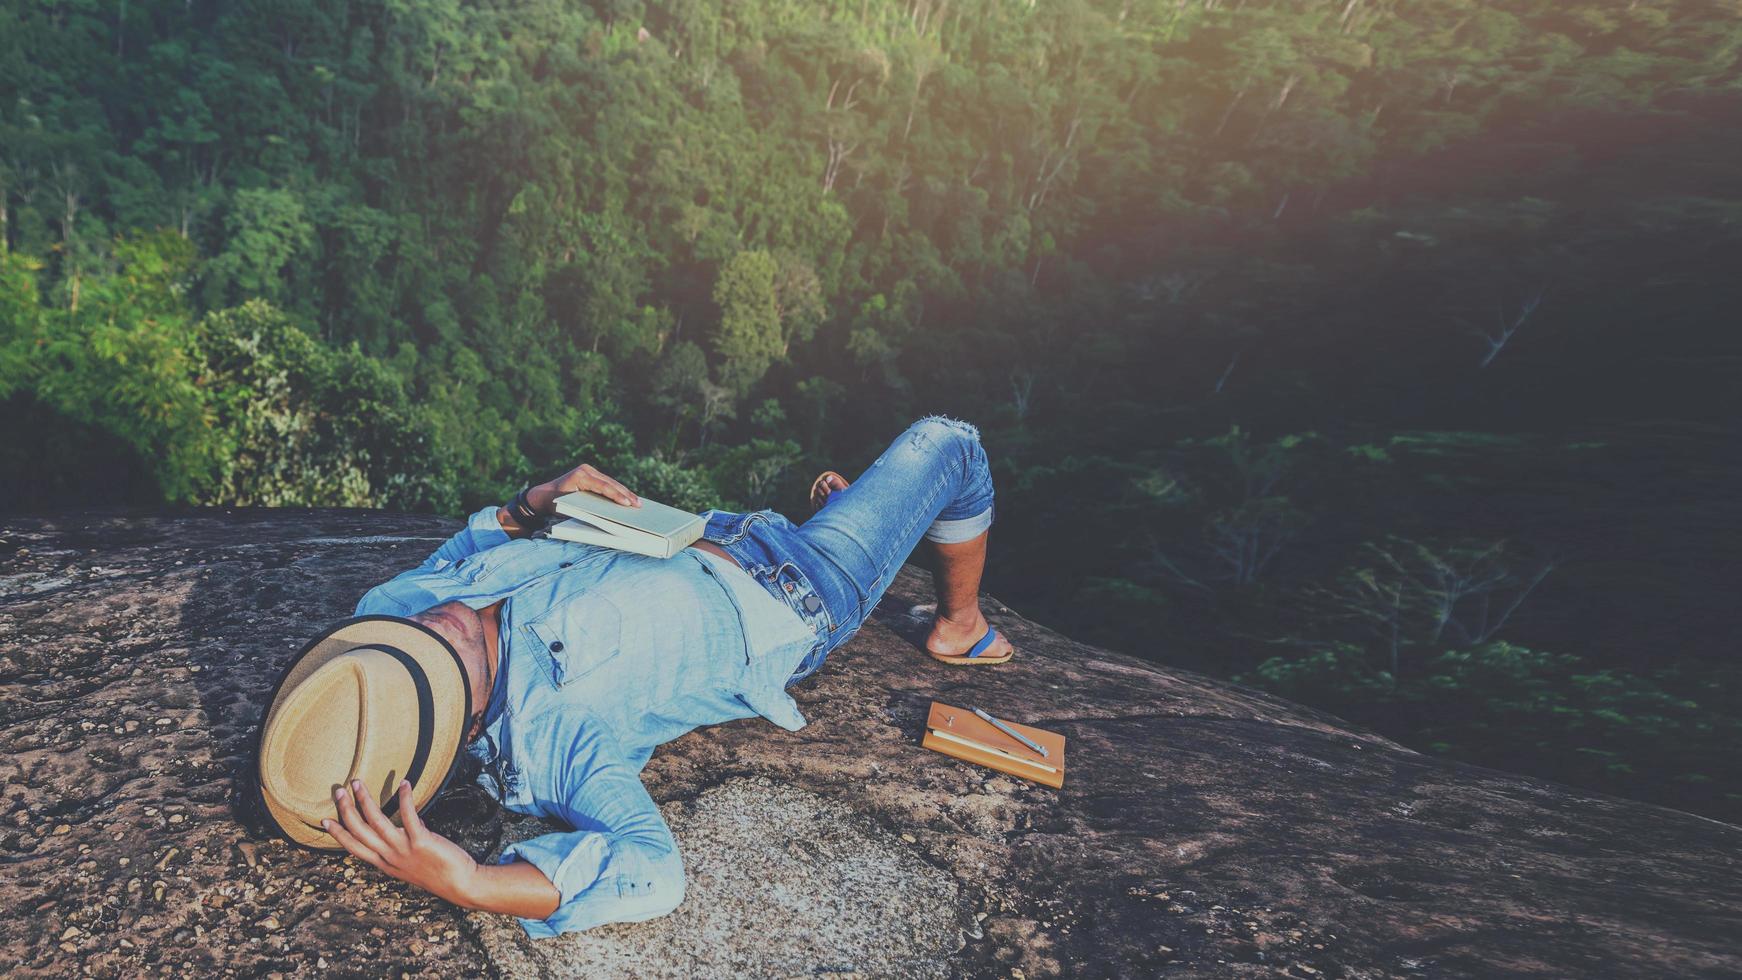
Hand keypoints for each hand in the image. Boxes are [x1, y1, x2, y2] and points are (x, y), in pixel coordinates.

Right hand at [324, 779, 481, 907]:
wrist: (460, 885)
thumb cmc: (439, 872)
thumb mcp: (412, 862)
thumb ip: (403, 846)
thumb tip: (404, 826)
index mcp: (385, 864)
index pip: (355, 847)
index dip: (339, 834)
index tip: (325, 821)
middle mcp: (390, 857)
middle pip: (360, 832)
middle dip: (346, 811)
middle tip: (338, 792)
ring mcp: (403, 850)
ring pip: (376, 822)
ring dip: (365, 800)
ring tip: (357, 783)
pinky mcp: (421, 841)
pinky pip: (409, 815)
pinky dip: (404, 798)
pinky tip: (404, 783)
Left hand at [527, 462, 639, 514]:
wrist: (542, 495)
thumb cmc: (555, 505)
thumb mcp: (570, 508)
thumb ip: (587, 510)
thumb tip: (607, 515)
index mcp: (580, 476)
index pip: (603, 486)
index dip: (617, 495)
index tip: (628, 504)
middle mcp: (585, 470)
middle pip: (610, 483)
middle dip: (625, 494)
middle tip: (638, 504)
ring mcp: (588, 470)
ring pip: (611, 482)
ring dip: (624, 492)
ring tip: (637, 502)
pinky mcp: (590, 474)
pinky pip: (607, 482)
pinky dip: (617, 490)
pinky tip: (628, 497)